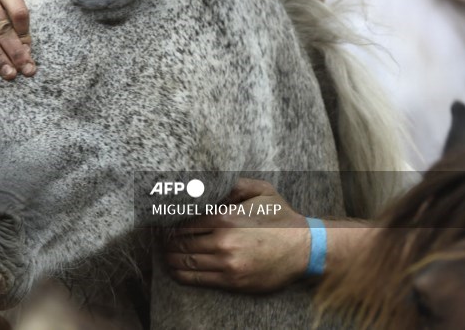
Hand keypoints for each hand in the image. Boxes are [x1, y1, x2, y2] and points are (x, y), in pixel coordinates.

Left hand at [164, 178, 309, 292]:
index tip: (161, 220)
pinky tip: (173, 269)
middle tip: (158, 237)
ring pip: (185, 262)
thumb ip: (234, 184)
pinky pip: (197, 279)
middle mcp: (224, 242)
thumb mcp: (262, 191)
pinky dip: (180, 274)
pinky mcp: (232, 281)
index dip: (169, 222)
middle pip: (181, 242)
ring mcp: (227, 264)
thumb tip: (208, 183)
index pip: (185, 221)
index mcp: (226, 218)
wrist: (306, 249)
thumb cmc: (282, 218)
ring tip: (163, 252)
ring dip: (169, 258)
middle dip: (166, 240)